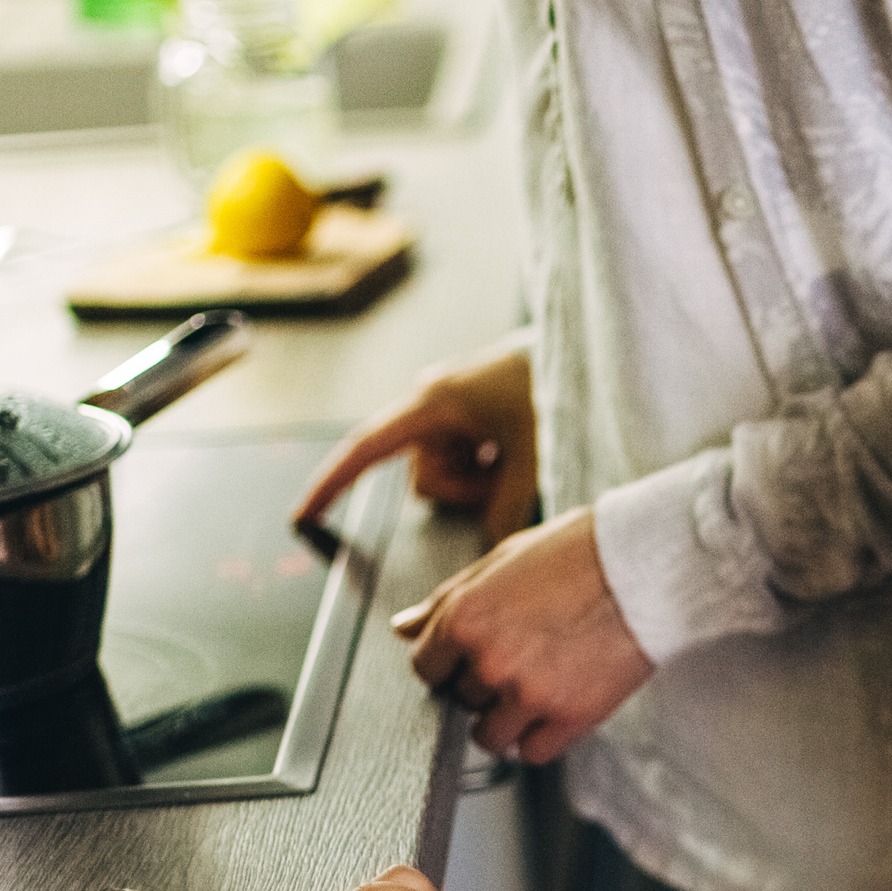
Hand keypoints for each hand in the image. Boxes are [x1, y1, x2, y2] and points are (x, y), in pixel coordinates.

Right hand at [296, 339, 540, 540]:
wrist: (588, 346)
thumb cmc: (556, 382)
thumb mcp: (536, 453)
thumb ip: (511, 505)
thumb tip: (493, 543)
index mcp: (433, 402)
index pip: (366, 449)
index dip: (332, 485)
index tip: (303, 516)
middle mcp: (436, 403)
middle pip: (424, 479)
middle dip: (465, 490)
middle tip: (509, 470)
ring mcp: (456, 408)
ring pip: (450, 475)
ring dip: (484, 479)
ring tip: (520, 452)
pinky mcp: (476, 413)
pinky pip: (470, 460)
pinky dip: (493, 466)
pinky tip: (520, 446)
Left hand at [394, 507, 653, 762]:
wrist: (648, 568)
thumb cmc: (580, 553)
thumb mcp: (502, 560)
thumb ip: (448, 600)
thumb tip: (404, 628)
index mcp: (465, 618)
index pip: (427, 667)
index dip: (450, 662)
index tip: (476, 655)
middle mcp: (490, 660)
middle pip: (462, 699)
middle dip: (485, 683)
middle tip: (525, 654)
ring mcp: (528, 693)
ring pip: (490, 735)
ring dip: (508, 717)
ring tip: (541, 681)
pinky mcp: (569, 717)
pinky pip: (532, 752)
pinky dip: (541, 736)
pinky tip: (558, 704)